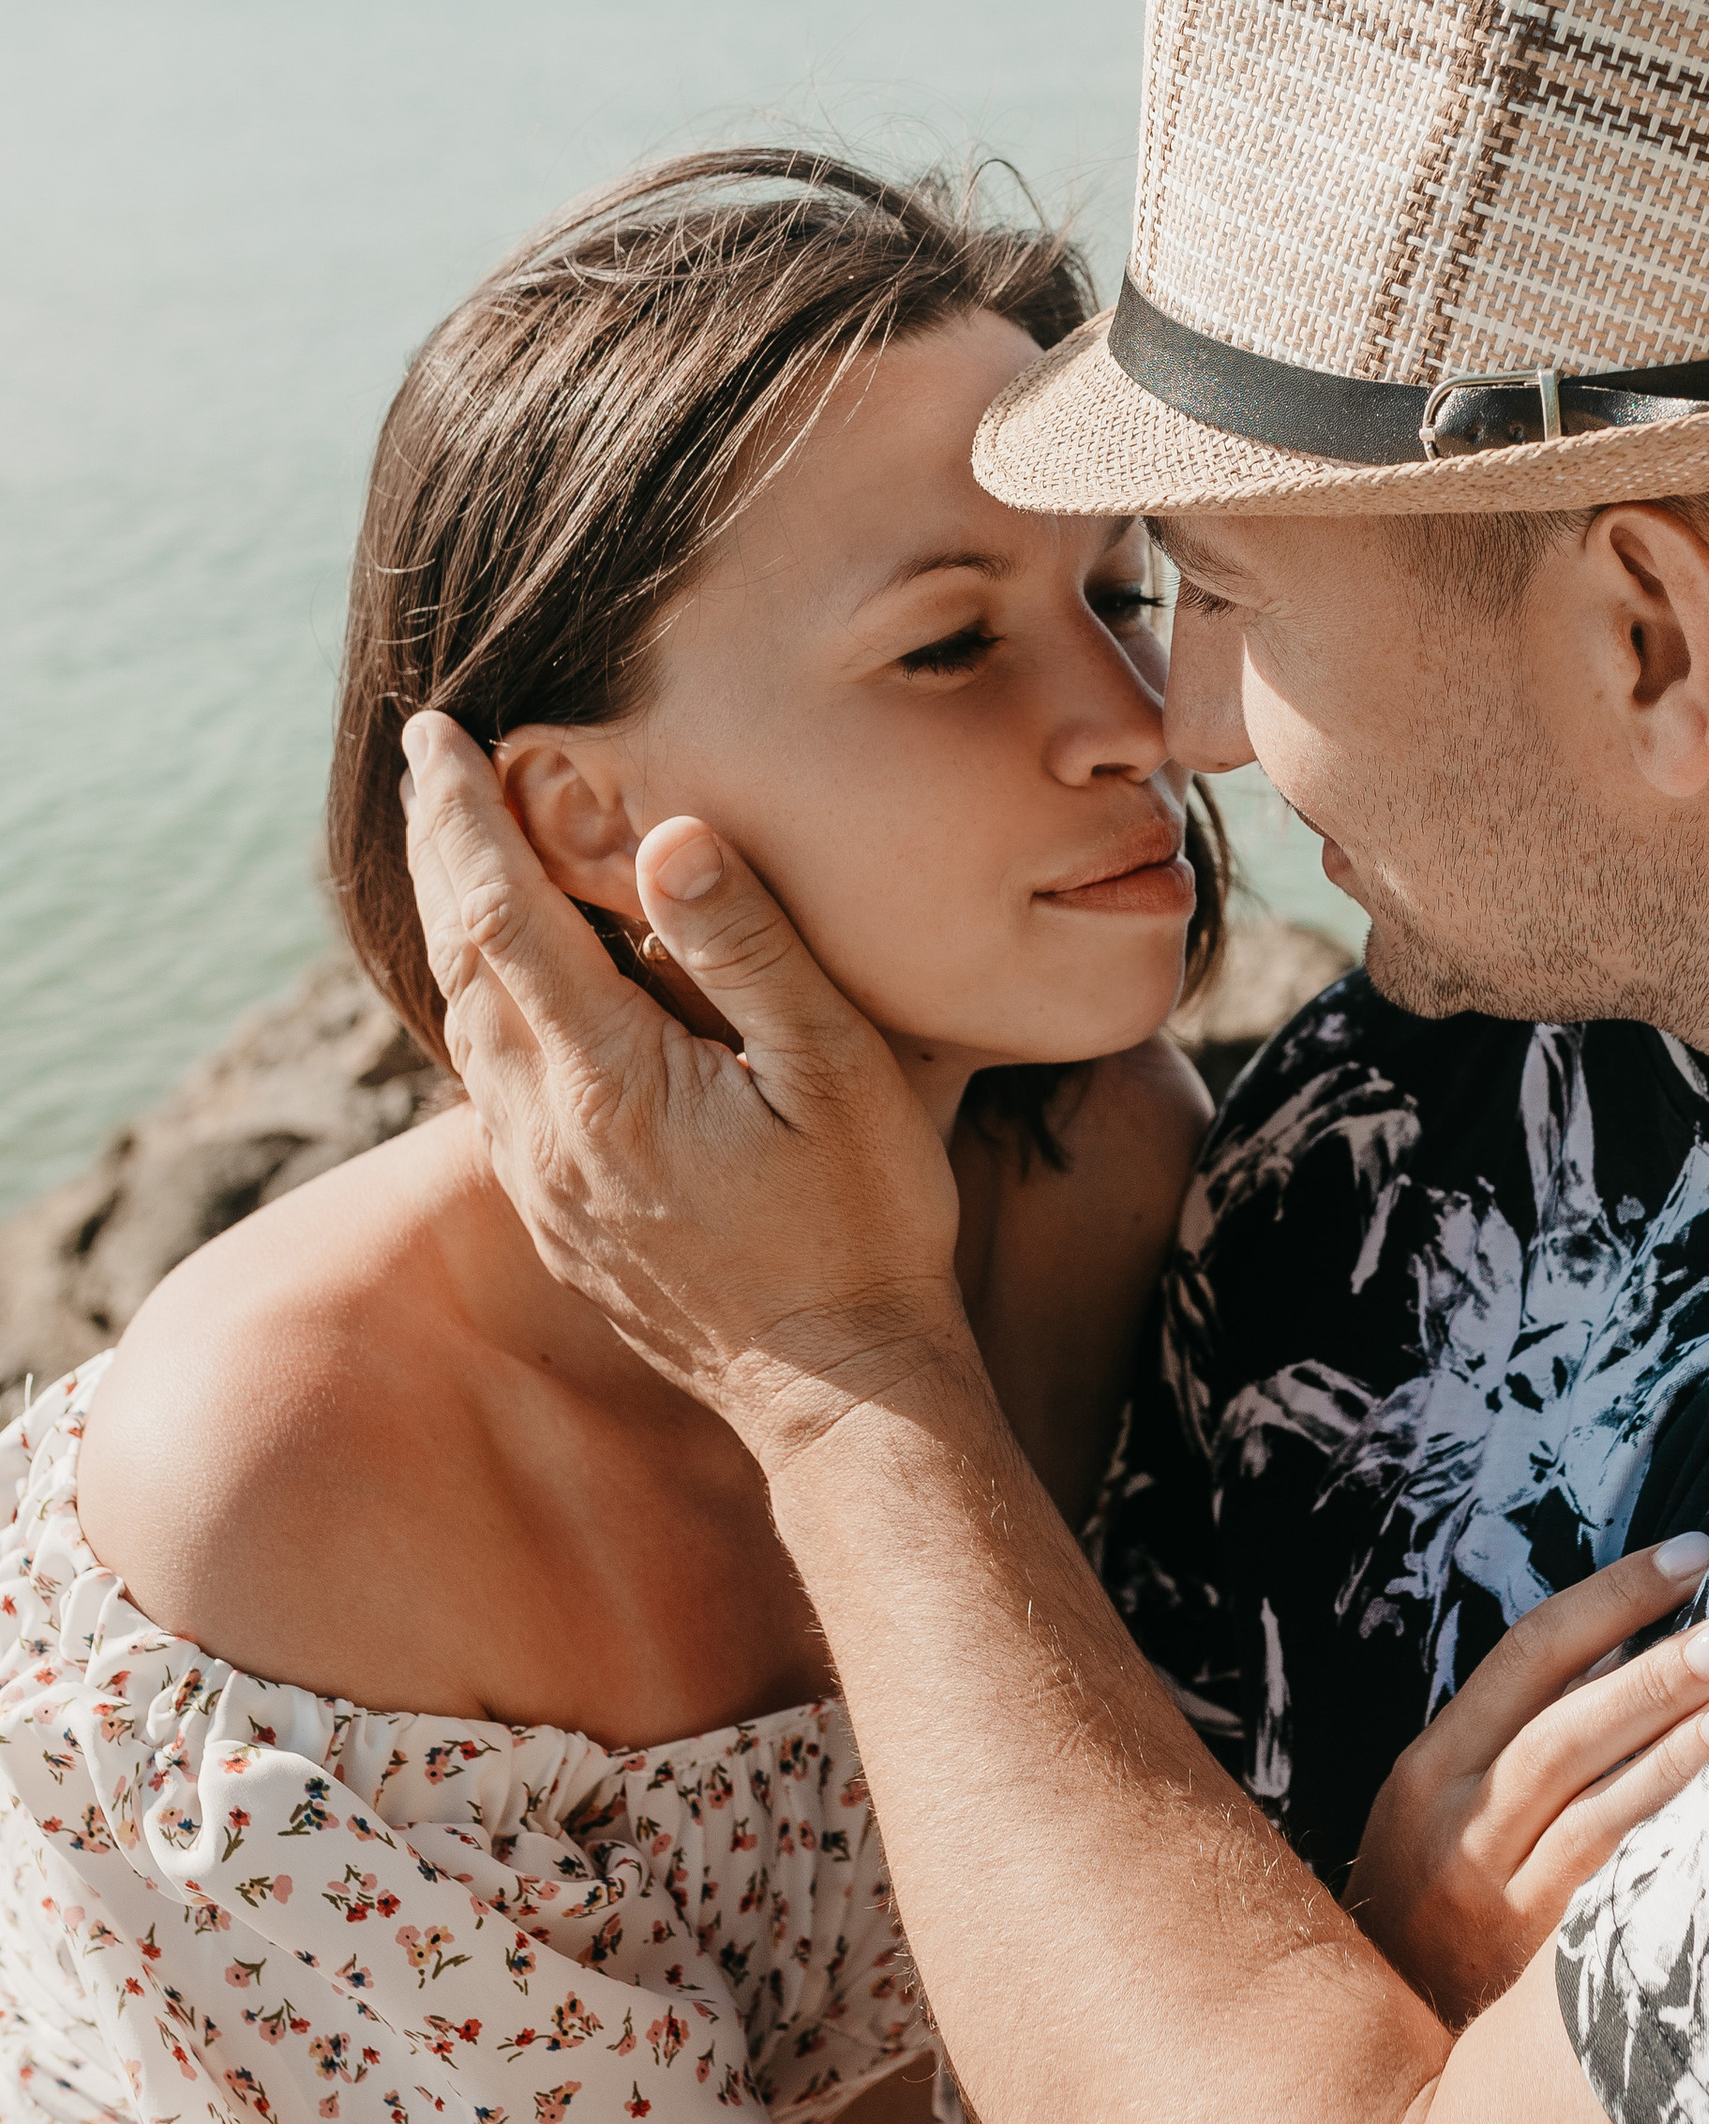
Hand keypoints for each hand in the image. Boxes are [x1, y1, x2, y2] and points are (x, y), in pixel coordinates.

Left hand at [401, 713, 967, 1457]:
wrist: (840, 1392)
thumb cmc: (863, 1225)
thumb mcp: (838, 1071)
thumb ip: (749, 949)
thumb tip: (666, 836)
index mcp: (607, 1077)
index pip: (501, 911)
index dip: (463, 814)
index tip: (438, 731)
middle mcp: (545, 1129)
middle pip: (458, 958)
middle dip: (441, 849)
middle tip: (431, 761)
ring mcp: (543, 1182)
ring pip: (464, 1025)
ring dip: (453, 926)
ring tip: (458, 851)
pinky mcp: (557, 1219)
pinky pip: (489, 1086)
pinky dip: (481, 1004)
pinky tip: (506, 988)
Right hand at [1347, 1534, 1708, 2026]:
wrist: (1377, 2053)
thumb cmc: (1434, 1908)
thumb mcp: (1443, 1813)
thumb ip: (1519, 1737)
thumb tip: (1635, 1647)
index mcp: (1429, 1767)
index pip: (1527, 1654)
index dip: (1612, 1596)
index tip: (1692, 1554)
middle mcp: (1452, 1822)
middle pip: (1564, 1725)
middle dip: (1654, 1670)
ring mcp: (1491, 1896)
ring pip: (1590, 1805)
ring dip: (1676, 1750)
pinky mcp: (1530, 1962)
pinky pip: (1605, 1885)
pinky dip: (1663, 1837)